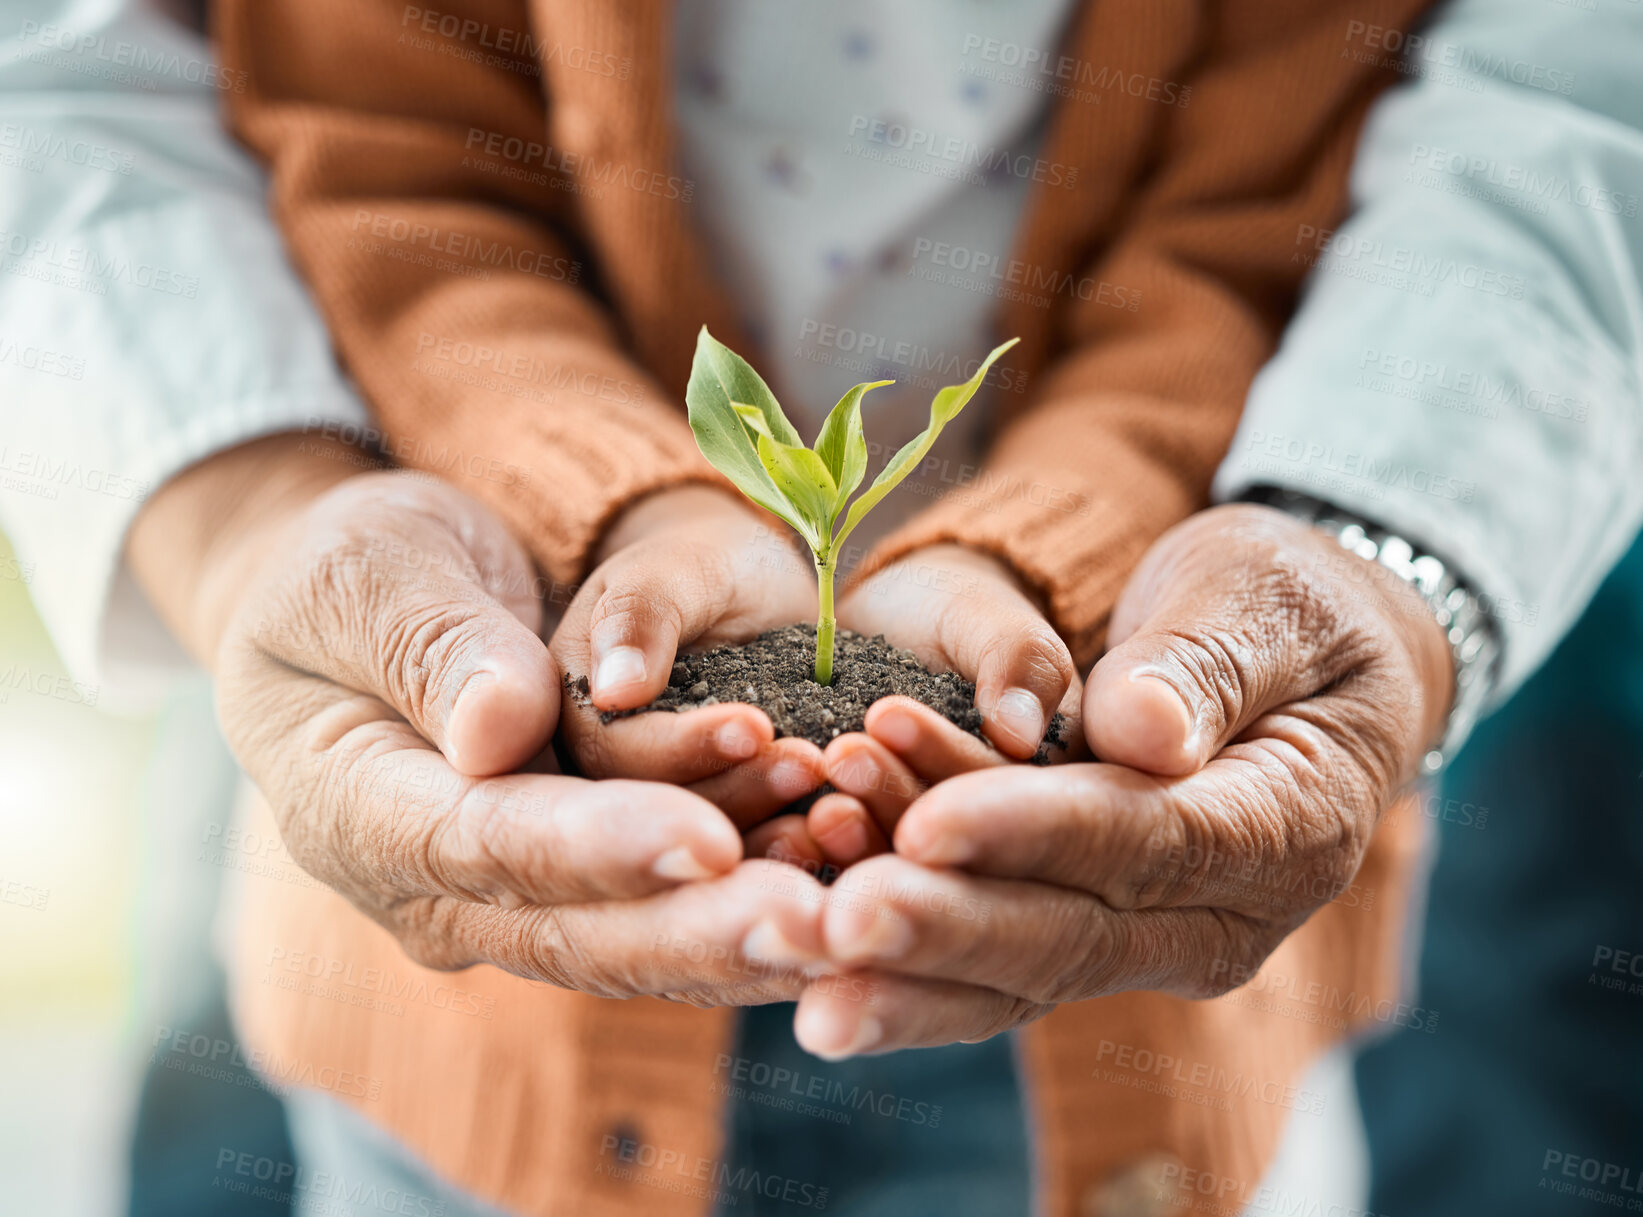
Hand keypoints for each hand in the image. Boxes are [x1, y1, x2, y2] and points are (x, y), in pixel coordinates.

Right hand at [128, 437, 828, 1004]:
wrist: (364, 609)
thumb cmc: (350, 570)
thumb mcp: (365, 572)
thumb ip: (429, 646)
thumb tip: (501, 729)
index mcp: (358, 811)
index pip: (486, 842)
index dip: (600, 848)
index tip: (707, 843)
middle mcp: (430, 889)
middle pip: (575, 928)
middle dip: (701, 929)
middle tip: (820, 924)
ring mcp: (500, 902)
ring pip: (631, 942)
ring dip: (744, 930)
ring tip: (853, 903)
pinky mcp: (567, 887)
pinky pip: (660, 914)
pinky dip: (746, 904)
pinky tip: (835, 883)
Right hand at [551, 485, 827, 825]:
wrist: (746, 592)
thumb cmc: (704, 565)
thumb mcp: (675, 569)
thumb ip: (642, 615)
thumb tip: (616, 689)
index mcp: (576, 709)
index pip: (615, 751)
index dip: (684, 747)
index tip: (756, 725)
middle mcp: (607, 772)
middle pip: (661, 810)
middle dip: (738, 792)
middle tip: (809, 762)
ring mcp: (664, 804)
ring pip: (707, 842)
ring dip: (772, 826)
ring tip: (834, 792)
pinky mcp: (720, 818)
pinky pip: (749, 846)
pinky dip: (794, 841)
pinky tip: (844, 826)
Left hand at [779, 503, 1452, 1055]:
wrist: (1305, 659)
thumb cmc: (1288, 608)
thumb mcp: (1262, 598)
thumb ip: (1205, 664)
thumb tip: (1143, 733)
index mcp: (1285, 831)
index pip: (1144, 842)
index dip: (1030, 836)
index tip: (923, 826)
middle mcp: (1224, 917)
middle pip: (1071, 938)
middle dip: (943, 931)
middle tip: (828, 926)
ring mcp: (1155, 939)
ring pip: (1018, 974)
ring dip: (903, 959)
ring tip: (793, 932)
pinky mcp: (1092, 931)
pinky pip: (992, 950)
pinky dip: (906, 937)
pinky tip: (813, 912)